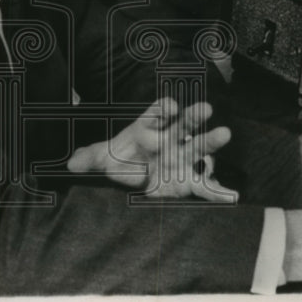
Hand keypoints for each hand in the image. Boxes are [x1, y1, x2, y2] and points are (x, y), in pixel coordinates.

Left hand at [67, 97, 236, 202]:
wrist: (133, 174)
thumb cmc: (119, 159)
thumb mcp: (102, 157)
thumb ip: (88, 158)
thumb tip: (71, 164)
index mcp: (147, 128)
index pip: (156, 113)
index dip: (163, 108)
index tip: (170, 106)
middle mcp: (168, 138)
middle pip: (182, 124)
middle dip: (193, 116)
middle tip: (205, 108)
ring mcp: (180, 158)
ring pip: (198, 147)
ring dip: (211, 140)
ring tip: (225, 133)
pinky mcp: (187, 180)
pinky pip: (203, 185)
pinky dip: (218, 191)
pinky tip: (231, 196)